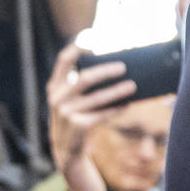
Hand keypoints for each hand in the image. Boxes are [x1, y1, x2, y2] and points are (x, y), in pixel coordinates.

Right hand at [46, 44, 136, 190]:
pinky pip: (102, 115)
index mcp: (56, 86)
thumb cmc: (76, 117)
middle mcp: (58, 97)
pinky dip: (117, 109)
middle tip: (124, 67)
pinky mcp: (78, 126)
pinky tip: (129, 104)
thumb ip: (81, 84)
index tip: (93, 40)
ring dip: (117, 91)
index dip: (78, 48)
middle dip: (106, 71)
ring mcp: (67, 112)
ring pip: (97, 98)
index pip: (64, 60)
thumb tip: (116, 69)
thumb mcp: (70, 100)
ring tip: (133, 86)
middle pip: (85, 78)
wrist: (66, 149)